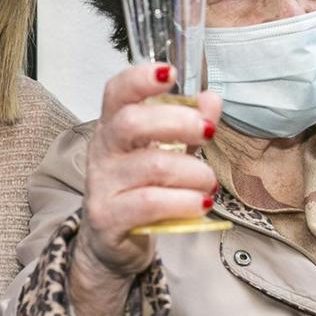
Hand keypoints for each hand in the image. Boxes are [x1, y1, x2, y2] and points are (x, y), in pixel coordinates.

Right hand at [70, 64, 219, 315]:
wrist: (111, 242)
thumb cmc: (140, 189)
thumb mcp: (166, 152)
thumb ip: (189, 125)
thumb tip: (212, 99)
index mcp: (114, 126)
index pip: (116, 92)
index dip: (140, 78)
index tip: (170, 72)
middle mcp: (102, 151)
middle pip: (132, 123)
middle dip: (178, 123)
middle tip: (208, 133)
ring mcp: (102, 184)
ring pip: (152, 166)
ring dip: (193, 172)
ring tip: (209, 183)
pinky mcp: (109, 217)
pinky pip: (151, 203)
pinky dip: (184, 201)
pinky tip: (200, 204)